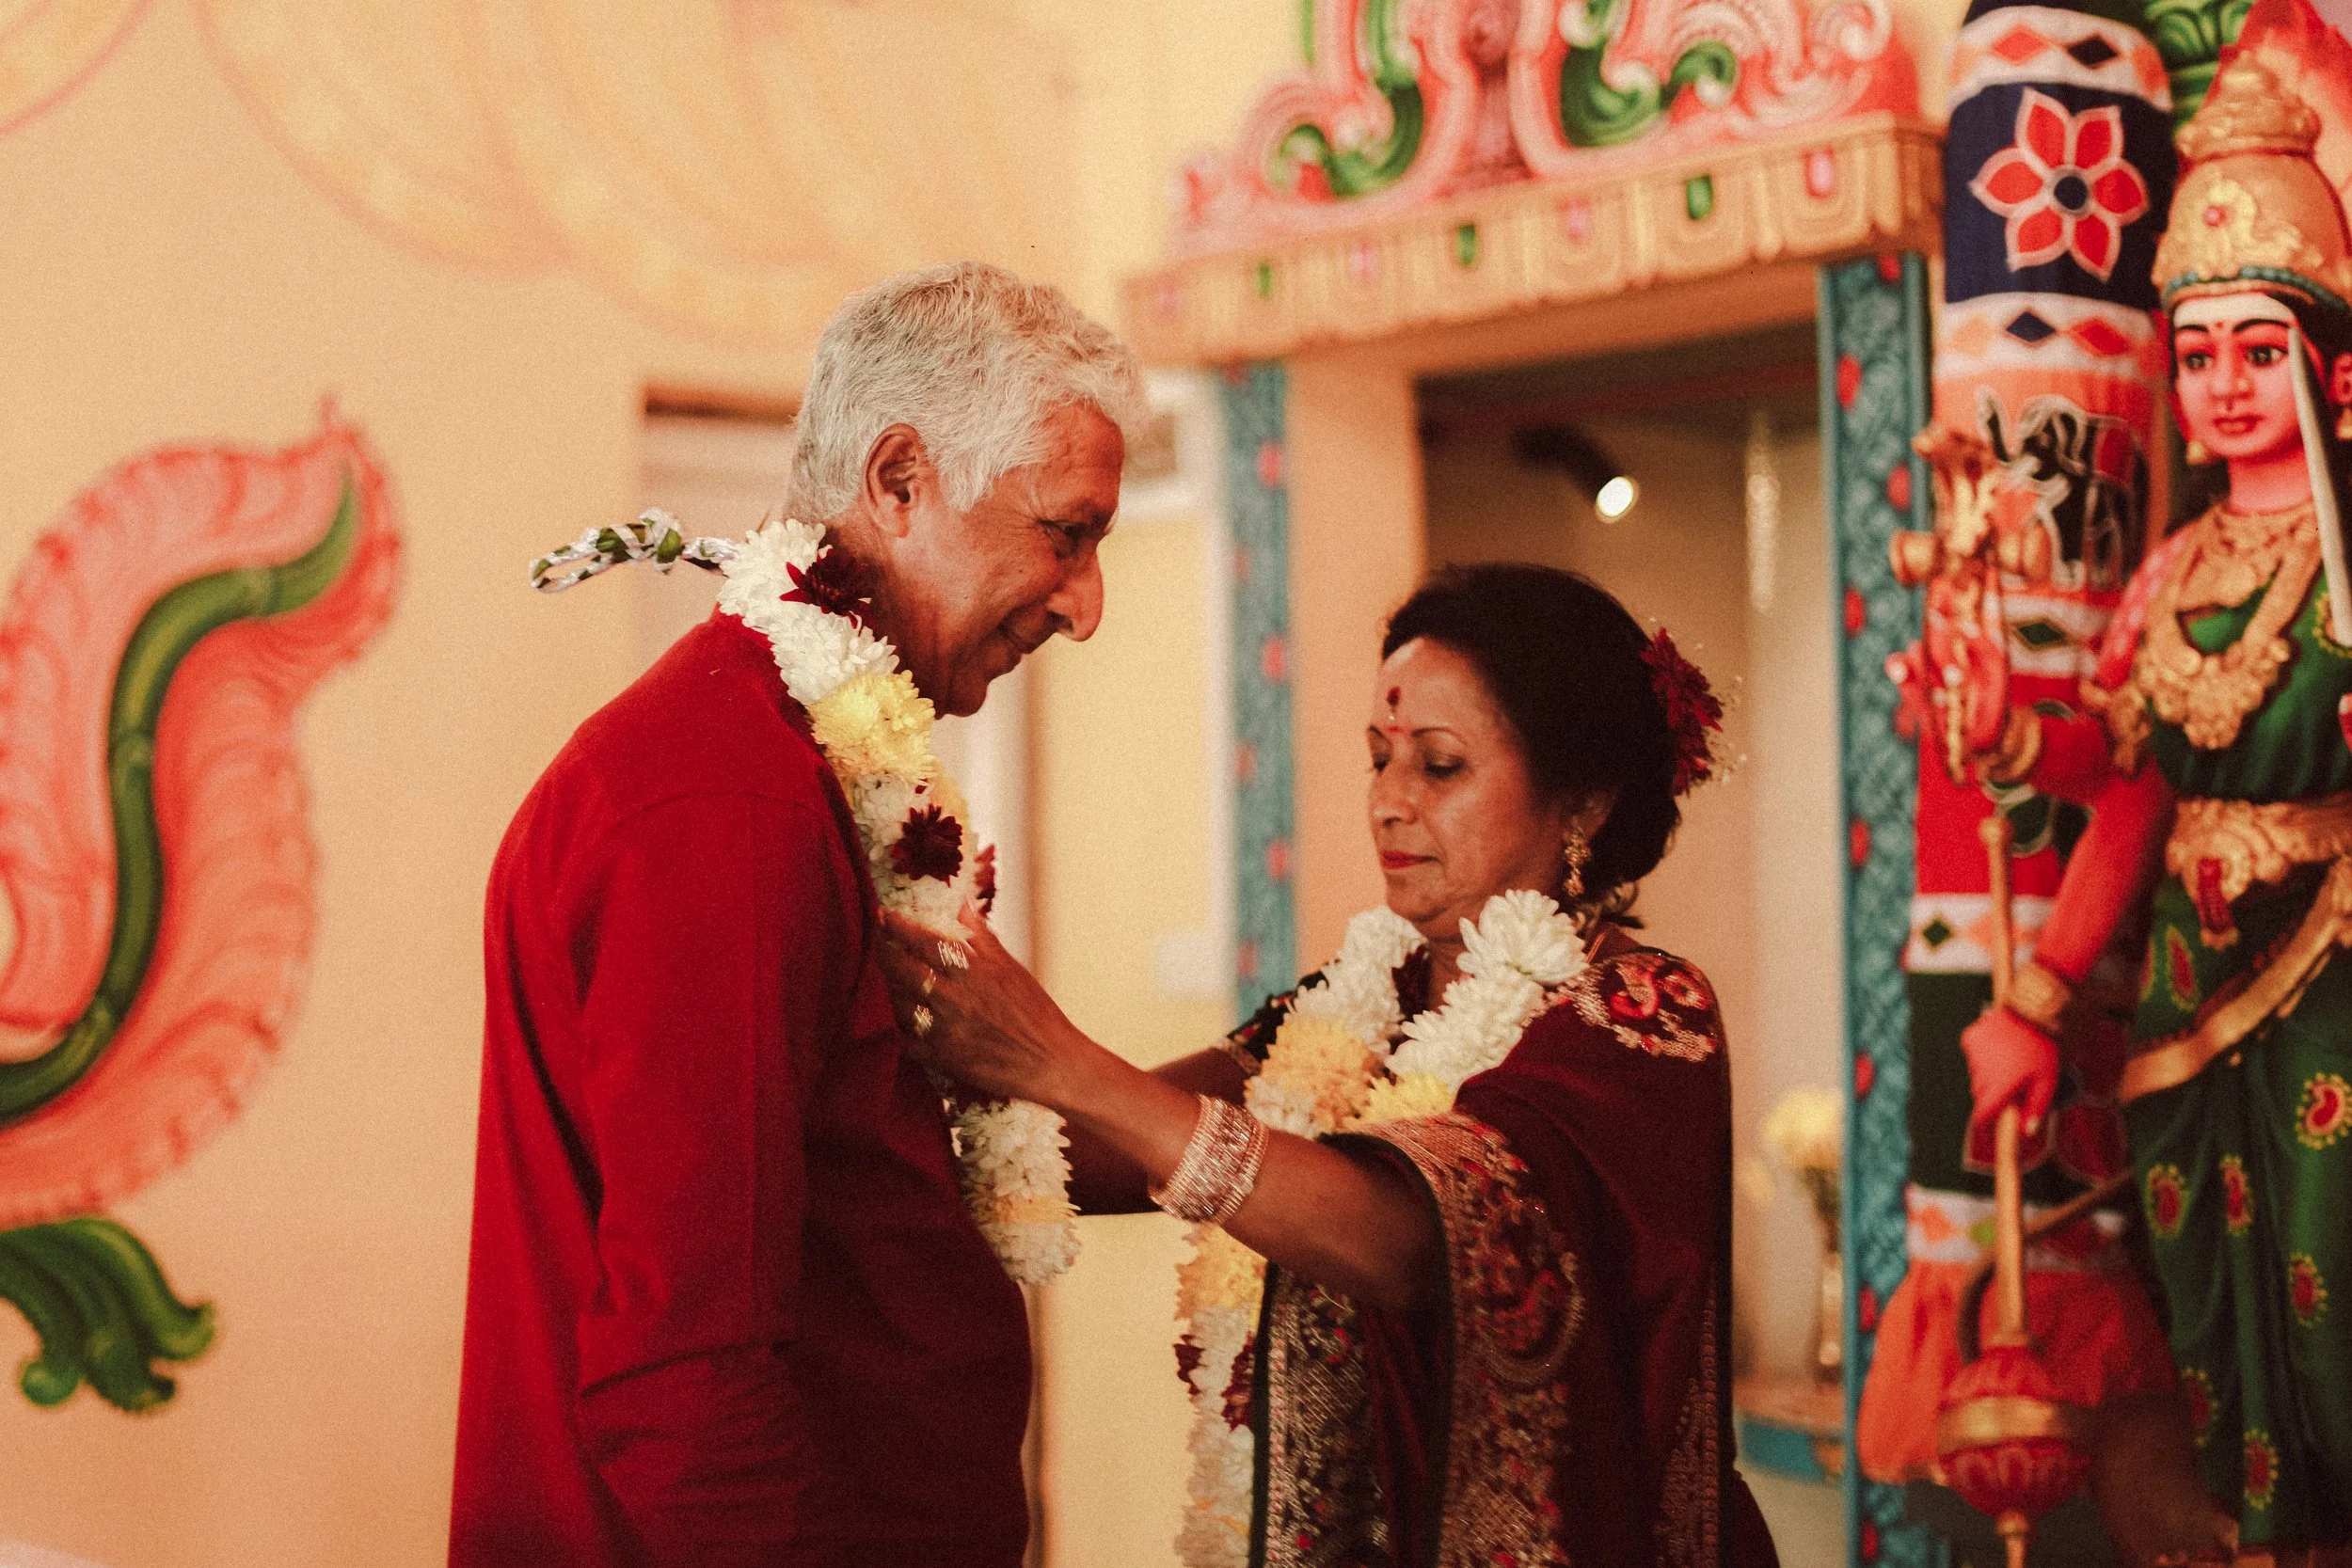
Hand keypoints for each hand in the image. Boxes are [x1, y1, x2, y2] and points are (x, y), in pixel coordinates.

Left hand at [876, 904, 1083, 1106]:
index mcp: (972, 972)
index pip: (923, 941)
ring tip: (890, 978)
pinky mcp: (941, 1059)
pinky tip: (902, 1019)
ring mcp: (943, 1031)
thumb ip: (981, 936)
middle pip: (901, 969)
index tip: (883, 915)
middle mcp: (953, 998)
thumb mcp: (1011, 968)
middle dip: (884, 952)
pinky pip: (905, 1040)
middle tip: (878, 942)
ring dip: (891, 988)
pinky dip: (900, 1028)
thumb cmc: (1036, 1013)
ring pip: (898, 1003)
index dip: (897, 926)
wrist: (1049, 1063)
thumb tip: (962, 904)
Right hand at [1960, 1005, 2058, 1144]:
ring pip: (1976, 1075)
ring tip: (2008, 1061)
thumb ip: (2036, 1108)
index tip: (1988, 1127)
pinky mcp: (1970, 1038)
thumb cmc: (2044, 1049)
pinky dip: (1982, 1056)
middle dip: (1992, 1094)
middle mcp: (1982, 1072)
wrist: (2034, 1011)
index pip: (1982, 1115)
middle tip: (2012, 1084)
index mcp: (2000, 1085)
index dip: (1984, 1123)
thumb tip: (2027, 1133)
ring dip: (1988, 1074)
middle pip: (1980, 1094)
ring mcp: (1973, 1054)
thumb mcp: (2047, 1082)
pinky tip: (1998, 1048)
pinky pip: (1972, 1056)